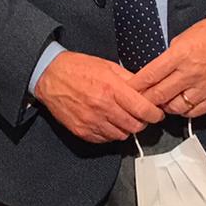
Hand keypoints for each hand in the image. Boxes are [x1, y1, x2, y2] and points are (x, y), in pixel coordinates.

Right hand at [33, 51, 164, 142]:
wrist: (49, 76)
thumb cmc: (77, 68)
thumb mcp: (107, 66)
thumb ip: (129, 79)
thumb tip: (146, 89)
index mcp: (111, 88)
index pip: (143, 110)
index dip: (155, 114)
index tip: (156, 113)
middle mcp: (103, 107)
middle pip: (135, 126)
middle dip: (141, 121)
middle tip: (139, 114)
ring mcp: (92, 121)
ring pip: (122, 135)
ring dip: (125, 128)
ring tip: (120, 116)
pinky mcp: (82, 131)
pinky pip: (105, 139)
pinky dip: (110, 133)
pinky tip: (107, 121)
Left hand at [130, 15, 205, 118]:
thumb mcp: (182, 38)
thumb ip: (168, 57)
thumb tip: (154, 73)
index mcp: (180, 55)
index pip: (150, 75)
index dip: (136, 85)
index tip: (127, 90)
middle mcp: (190, 73)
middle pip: (160, 94)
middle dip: (145, 100)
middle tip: (137, 102)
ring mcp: (204, 86)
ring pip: (176, 107)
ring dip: (165, 106)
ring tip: (161, 102)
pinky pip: (194, 112)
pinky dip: (184, 111)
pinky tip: (179, 105)